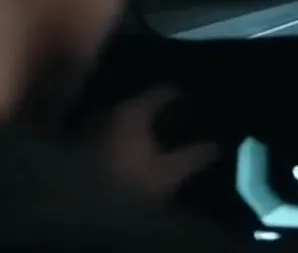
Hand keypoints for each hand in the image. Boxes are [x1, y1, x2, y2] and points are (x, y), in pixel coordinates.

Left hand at [97, 86, 218, 201]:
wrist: (82, 207)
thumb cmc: (128, 184)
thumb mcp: (169, 173)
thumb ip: (194, 156)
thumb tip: (215, 146)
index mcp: (136, 110)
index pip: (166, 91)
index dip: (184, 98)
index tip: (198, 108)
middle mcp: (115, 109)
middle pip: (147, 102)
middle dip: (165, 113)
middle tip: (185, 125)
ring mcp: (97, 124)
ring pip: (131, 118)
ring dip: (146, 127)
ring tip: (165, 140)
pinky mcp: (86, 142)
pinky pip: (117, 132)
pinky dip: (131, 137)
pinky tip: (142, 153)